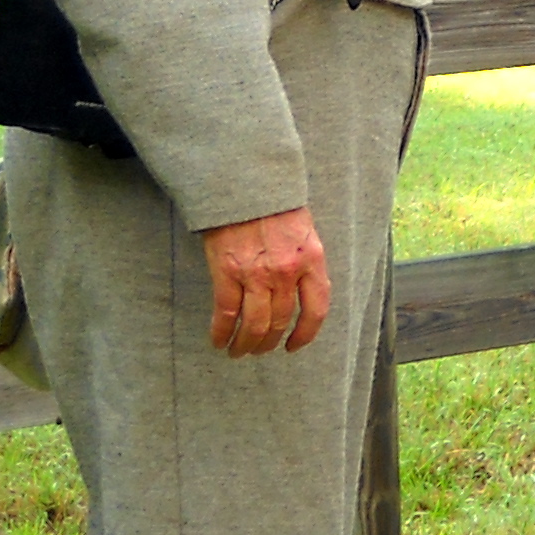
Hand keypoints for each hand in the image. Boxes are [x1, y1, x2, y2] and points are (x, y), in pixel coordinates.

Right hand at [200, 207, 330, 355]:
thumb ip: (304, 262)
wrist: (245, 183)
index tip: (294, 346)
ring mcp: (257, 273)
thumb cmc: (274, 204)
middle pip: (281, 320)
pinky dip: (222, 332)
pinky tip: (219, 341)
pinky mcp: (227, 272)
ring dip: (246, 344)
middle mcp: (287, 272)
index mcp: (311, 260)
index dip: (306, 334)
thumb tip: (299, 294)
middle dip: (269, 342)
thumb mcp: (304, 231)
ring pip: (255, 324)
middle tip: (260, 350)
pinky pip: (226, 313)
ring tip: (239, 351)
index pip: (316, 309)